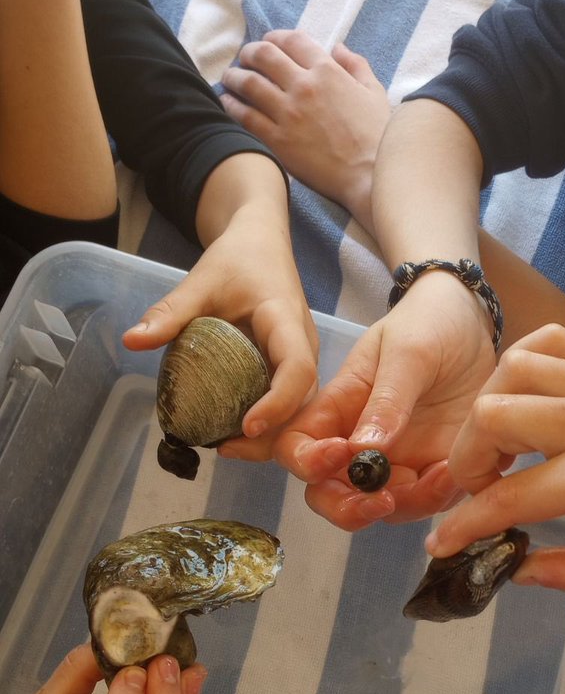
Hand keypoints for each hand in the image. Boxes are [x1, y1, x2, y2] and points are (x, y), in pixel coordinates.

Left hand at [123, 194, 318, 452]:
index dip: (277, 403)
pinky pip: (288, 403)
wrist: (260, 243)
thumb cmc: (237, 258)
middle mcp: (305, 346)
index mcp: (288, 322)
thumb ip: (171, 312)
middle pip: (304, 402)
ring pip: (300, 410)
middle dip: (274, 435)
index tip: (245, 426)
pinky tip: (233, 434)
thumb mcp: (201, 280)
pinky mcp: (291, 368)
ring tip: (227, 448)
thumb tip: (131, 341)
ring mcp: (302, 360)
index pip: (297, 369)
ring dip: (271, 436)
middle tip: (227, 450)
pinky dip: (267, 425)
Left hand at [220, 29, 389, 233]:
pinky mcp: (277, 140)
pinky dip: (232, 106)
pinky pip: (246, 117)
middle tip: (244, 58)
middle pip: (264, 56)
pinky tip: (227, 103)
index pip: (292, 41)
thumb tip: (338, 48)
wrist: (369, 175)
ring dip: (234, 77)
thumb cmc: (377, 136)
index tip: (267, 42)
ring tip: (229, 78)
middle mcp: (304, 86)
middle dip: (249, 53)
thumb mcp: (374, 92)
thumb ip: (356, 65)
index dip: (275, 37)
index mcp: (328, 71)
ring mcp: (288, 113)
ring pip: (249, 83)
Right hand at [267, 270, 494, 529]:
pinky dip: (437, 498)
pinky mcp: (434, 471)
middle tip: (381, 500)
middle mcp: (358, 444)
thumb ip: (387, 399)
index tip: (339, 453)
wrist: (477, 323)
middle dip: (347, 509)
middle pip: (329, 494)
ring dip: (404, 505)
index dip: (307, 462)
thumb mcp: (408, 351)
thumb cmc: (429, 323)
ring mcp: (396, 462)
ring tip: (439, 475)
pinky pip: (427, 502)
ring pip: (380, 509)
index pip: (297, 448)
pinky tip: (453, 472)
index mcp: (336, 410)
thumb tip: (363, 451)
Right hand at [426, 323, 564, 594]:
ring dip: (489, 406)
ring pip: (513, 369)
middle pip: (493, 416)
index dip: (464, 525)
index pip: (510, 499)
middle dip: (468, 457)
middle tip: (480, 486)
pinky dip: (523, 362)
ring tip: (498, 441)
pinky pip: (550, 341)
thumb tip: (519, 571)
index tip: (441, 545)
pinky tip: (523, 394)